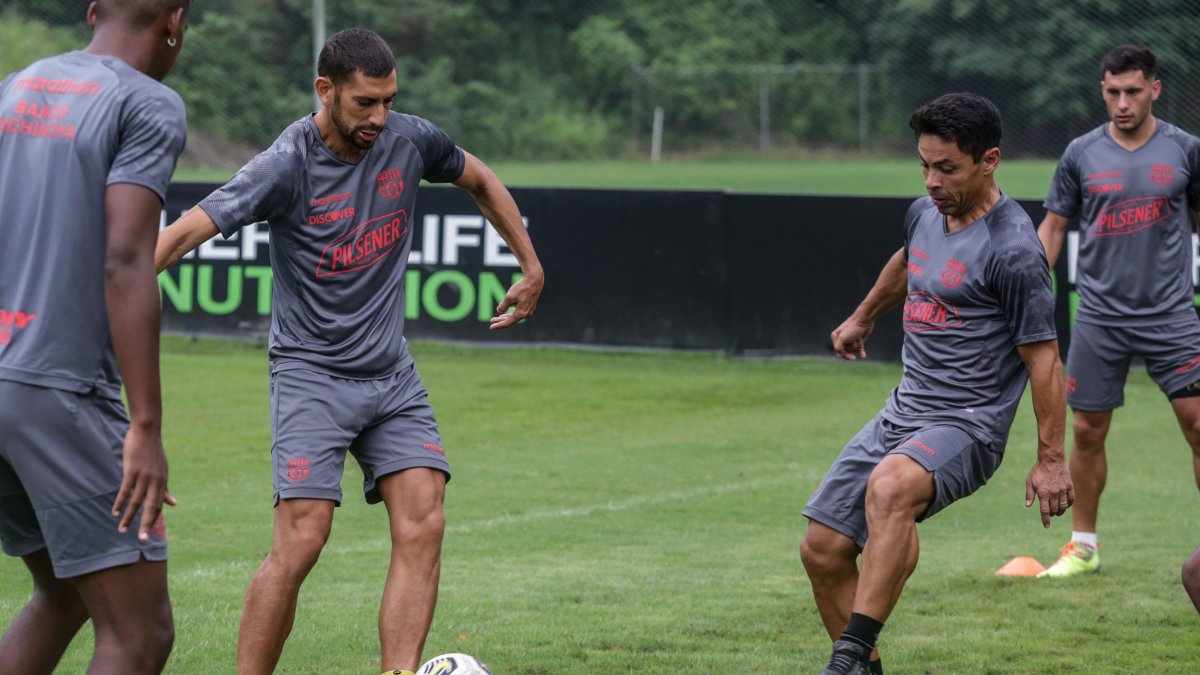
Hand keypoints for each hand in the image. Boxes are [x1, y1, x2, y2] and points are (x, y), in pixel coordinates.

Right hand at [112, 423, 174, 540]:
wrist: (147, 431)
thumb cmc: (153, 452)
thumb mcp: (162, 471)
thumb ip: (165, 489)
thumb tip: (173, 504)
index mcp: (162, 482)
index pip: (158, 506)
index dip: (153, 520)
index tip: (148, 533)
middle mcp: (155, 481)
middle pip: (151, 508)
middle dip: (146, 525)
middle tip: (143, 540)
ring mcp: (144, 476)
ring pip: (136, 502)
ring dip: (129, 517)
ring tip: (122, 530)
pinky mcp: (132, 471)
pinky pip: (126, 490)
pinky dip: (120, 502)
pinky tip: (115, 513)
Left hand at [490, 272, 543, 329]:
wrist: (534, 280)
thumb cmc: (522, 288)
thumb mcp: (509, 297)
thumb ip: (503, 306)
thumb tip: (500, 311)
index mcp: (521, 313)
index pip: (508, 323)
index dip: (499, 325)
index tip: (491, 327)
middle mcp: (526, 314)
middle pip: (511, 320)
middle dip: (501, 321)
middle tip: (491, 320)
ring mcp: (529, 310)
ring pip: (515, 316)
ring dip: (506, 317)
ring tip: (499, 317)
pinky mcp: (530, 306)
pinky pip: (519, 312)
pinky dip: (512, 313)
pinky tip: (507, 311)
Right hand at [831, 316, 873, 359]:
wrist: (864, 320)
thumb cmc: (852, 328)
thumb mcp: (842, 338)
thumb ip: (838, 348)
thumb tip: (841, 355)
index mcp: (835, 337)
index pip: (838, 352)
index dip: (845, 355)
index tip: (852, 357)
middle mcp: (842, 339)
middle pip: (847, 351)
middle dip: (852, 347)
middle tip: (854, 339)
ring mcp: (850, 340)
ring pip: (854, 350)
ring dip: (858, 345)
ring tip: (859, 337)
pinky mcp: (858, 340)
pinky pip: (859, 350)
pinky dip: (861, 353)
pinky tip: (863, 355)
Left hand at [1025, 456, 1073, 527]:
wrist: (1051, 460)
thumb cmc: (1038, 471)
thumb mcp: (1029, 481)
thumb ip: (1029, 495)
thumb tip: (1027, 506)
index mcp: (1043, 493)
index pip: (1045, 511)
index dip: (1045, 520)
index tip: (1046, 526)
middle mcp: (1054, 493)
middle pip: (1055, 510)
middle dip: (1052, 514)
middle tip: (1050, 513)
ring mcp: (1063, 490)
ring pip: (1063, 507)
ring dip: (1060, 511)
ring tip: (1057, 511)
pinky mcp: (1070, 487)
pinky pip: (1071, 500)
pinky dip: (1068, 504)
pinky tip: (1065, 505)